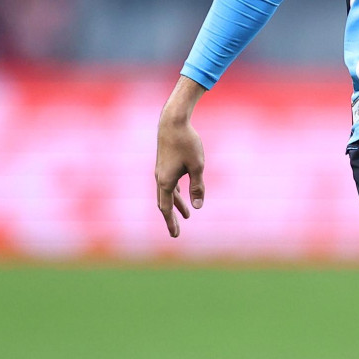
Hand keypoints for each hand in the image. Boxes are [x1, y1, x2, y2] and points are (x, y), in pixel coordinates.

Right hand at [154, 77, 207, 236]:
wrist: (172, 122)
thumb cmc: (187, 143)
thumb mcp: (197, 166)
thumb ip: (197, 188)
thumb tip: (198, 208)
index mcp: (166, 181)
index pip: (166, 208)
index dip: (171, 222)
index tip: (175, 236)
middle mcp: (160, 178)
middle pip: (164, 203)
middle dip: (171, 218)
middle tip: (176, 233)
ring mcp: (161, 171)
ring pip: (167, 193)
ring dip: (176, 204)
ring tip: (187, 214)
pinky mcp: (164, 164)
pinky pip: (169, 183)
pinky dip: (175, 192)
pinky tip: (182, 194)